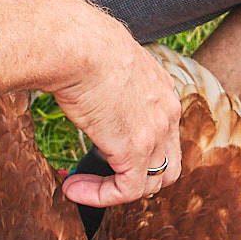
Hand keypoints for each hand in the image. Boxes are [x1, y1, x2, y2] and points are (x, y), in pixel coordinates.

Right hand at [47, 1, 181, 209]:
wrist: (74, 44)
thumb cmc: (76, 42)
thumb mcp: (101, 59)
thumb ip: (101, 76)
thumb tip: (76, 79)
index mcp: (161, 87)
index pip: (164, 131)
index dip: (138, 150)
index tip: (101, 151)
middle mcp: (167, 110)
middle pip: (168, 162)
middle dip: (137, 177)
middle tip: (101, 180)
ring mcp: (156, 132)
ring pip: (151, 182)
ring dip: (114, 190)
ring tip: (78, 186)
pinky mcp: (135, 150)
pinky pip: (127, 190)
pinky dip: (101, 196)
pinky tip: (72, 188)